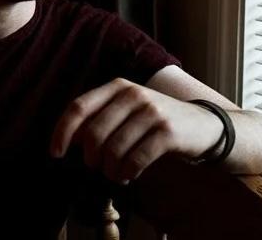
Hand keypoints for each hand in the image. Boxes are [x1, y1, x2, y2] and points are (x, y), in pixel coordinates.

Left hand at [49, 78, 222, 183]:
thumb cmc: (156, 122)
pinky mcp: (167, 132)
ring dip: (110, 169)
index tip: (56, 153)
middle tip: (97, 167)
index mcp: (116, 87)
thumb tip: (70, 139)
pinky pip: (135, 159)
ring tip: (115, 173)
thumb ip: (99, 118)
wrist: (205, 126)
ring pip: (113, 149)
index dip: (62, 131)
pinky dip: (127, 172)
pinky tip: (129, 174)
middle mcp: (132, 94)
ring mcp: (151, 111)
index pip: (78, 107)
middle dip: (91, 158)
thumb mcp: (126, 111)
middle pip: (94, 133)